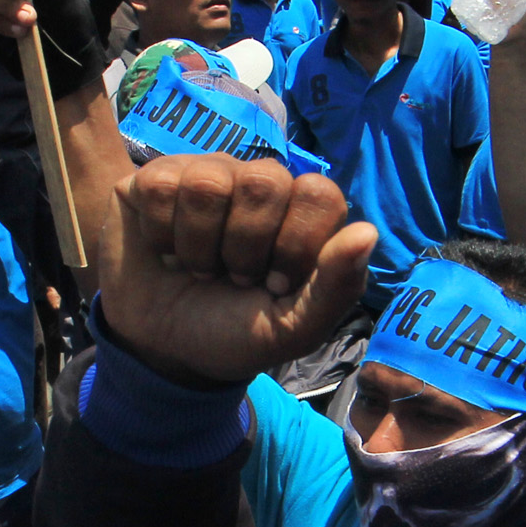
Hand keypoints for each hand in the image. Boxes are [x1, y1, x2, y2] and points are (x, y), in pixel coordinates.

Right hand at [99, 155, 375, 389]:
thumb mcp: (292, 328)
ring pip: (209, 183)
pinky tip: (165, 251)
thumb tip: (368, 232)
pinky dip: (161, 235)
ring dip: (199, 246)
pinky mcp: (157, 179)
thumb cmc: (236, 333)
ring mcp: (208, 174)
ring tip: (199, 267)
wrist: (165, 352)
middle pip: (264, 180)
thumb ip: (336, 286)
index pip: (320, 193)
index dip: (296, 243)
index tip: (277, 285)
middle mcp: (258, 184)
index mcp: (302, 213)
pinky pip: (161, 186)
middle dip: (245, 247)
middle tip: (235, 278)